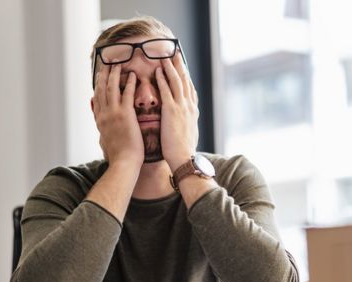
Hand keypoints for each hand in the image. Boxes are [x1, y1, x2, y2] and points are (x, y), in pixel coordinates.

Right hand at [92, 64, 143, 166]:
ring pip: (112, 88)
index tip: (100, 74)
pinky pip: (127, 95)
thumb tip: (100, 125)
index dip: (98, 84)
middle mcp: (104, 114)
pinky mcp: (125, 115)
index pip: (97, 97)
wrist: (124, 162)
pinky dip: (129, 84)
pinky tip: (133, 76)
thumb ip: (103, 128)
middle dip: (104, 74)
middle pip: (102, 89)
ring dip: (115, 74)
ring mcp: (113, 114)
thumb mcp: (105, 139)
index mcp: (100, 120)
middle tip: (107, 62)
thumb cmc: (119, 155)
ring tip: (119, 64)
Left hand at [155, 54, 199, 170]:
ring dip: (171, 67)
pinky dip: (163, 79)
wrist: (184, 158)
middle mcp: (189, 106)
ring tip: (165, 56)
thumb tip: (185, 123)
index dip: (186, 76)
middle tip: (175, 52)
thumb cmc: (183, 151)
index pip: (190, 89)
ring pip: (177, 82)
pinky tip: (158, 70)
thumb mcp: (189, 134)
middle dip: (180, 65)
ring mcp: (181, 108)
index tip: (182, 66)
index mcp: (192, 112)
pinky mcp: (172, 111)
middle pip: (185, 81)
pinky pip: (166, 91)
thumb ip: (186, 124)